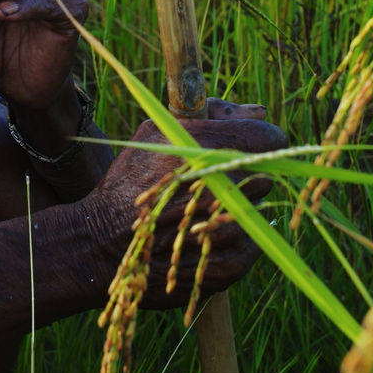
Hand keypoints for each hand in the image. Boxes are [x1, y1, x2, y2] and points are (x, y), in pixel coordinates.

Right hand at [80, 100, 286, 305]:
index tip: (248, 145)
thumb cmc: (130, 182)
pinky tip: (201, 234)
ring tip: (201, 211)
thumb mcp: (156, 134)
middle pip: (266, 173)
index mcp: (206, 151)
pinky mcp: (233, 262)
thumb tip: (258, 110)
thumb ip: (210, 115)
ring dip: (238, 206)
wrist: (103, 243)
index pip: (268, 137)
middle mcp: (223, 189)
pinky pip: (253, 241)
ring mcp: (231, 229)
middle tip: (215, 181)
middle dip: (245, 173)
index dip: (259, 139)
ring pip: (258, 207)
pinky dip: (233, 238)